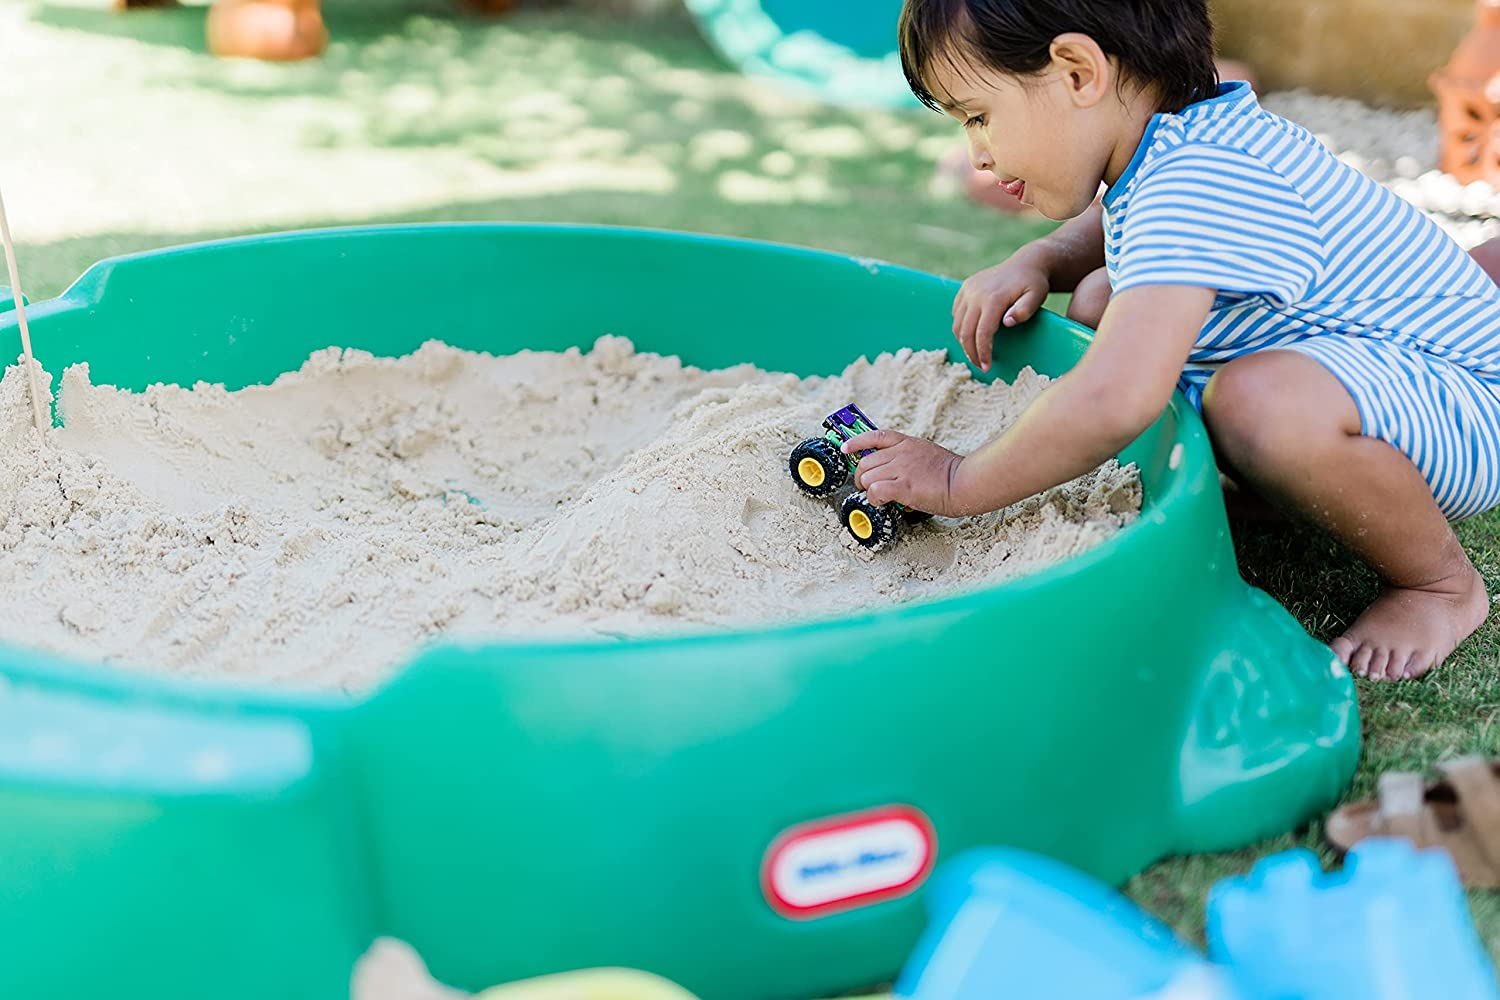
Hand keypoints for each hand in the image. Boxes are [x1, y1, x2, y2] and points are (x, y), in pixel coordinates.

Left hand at [842, 430, 964, 516]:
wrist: (965, 482)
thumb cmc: (952, 473)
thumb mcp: (927, 453)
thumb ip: (909, 456)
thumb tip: (895, 468)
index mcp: (907, 443)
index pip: (875, 436)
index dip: (857, 443)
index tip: (846, 449)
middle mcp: (901, 453)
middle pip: (865, 462)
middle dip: (862, 478)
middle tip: (868, 488)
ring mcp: (901, 469)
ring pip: (867, 477)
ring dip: (869, 490)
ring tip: (880, 497)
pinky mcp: (903, 486)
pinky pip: (875, 491)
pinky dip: (874, 499)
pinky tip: (884, 502)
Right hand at [952, 248, 1049, 371]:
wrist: (1026, 264)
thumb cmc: (1033, 284)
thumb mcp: (1037, 296)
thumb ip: (1025, 310)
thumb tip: (1006, 323)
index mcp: (993, 297)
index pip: (982, 332)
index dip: (982, 353)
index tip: (987, 367)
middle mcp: (976, 293)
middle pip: (965, 331)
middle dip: (971, 352)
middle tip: (981, 366)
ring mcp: (968, 289)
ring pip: (957, 324)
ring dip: (964, 342)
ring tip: (975, 353)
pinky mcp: (965, 288)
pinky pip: (956, 313)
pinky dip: (961, 328)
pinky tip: (972, 335)